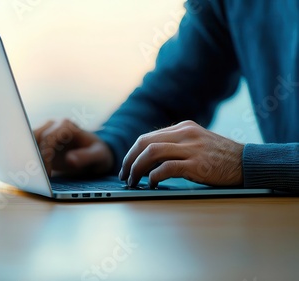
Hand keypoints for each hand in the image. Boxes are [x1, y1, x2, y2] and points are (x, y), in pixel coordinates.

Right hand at [34, 119, 113, 176]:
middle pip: (34, 139)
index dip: (44, 156)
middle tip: (34, 177)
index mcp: (66, 126)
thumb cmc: (99, 152)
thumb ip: (86, 157)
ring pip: (29, 142)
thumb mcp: (99, 155)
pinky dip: (28, 159)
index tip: (45, 173)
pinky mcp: (42, 144)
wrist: (96, 152)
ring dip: (27, 157)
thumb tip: (70, 159)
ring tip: (30, 175)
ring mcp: (46, 133)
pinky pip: (30, 149)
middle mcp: (54, 126)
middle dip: (32, 157)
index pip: (48, 138)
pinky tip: (30, 173)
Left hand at [119, 120, 243, 186]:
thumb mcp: (198, 142)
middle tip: (124, 174)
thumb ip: (178, 144)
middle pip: (144, 142)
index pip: (148, 137)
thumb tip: (151, 158)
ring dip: (137, 168)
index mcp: (184, 127)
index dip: (132, 152)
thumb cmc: (222, 157)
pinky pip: (166, 168)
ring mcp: (191, 148)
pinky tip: (152, 184)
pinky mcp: (197, 164)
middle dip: (129, 160)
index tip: (127, 165)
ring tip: (133, 181)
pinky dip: (154, 176)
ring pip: (151, 153)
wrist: (249, 163)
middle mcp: (185, 134)